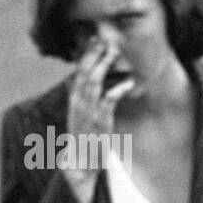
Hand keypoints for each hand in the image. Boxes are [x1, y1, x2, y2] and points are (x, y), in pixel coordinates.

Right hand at [64, 38, 131, 202]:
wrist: (79, 162)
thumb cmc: (84, 137)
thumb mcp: (81, 114)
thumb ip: (85, 98)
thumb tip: (88, 83)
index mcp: (74, 100)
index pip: (78, 72)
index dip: (86, 56)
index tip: (94, 41)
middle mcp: (78, 103)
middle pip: (84, 73)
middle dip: (93, 55)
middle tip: (104, 41)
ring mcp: (88, 112)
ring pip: (93, 83)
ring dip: (103, 66)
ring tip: (114, 53)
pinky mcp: (99, 123)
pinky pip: (108, 102)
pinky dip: (117, 90)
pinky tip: (128, 82)